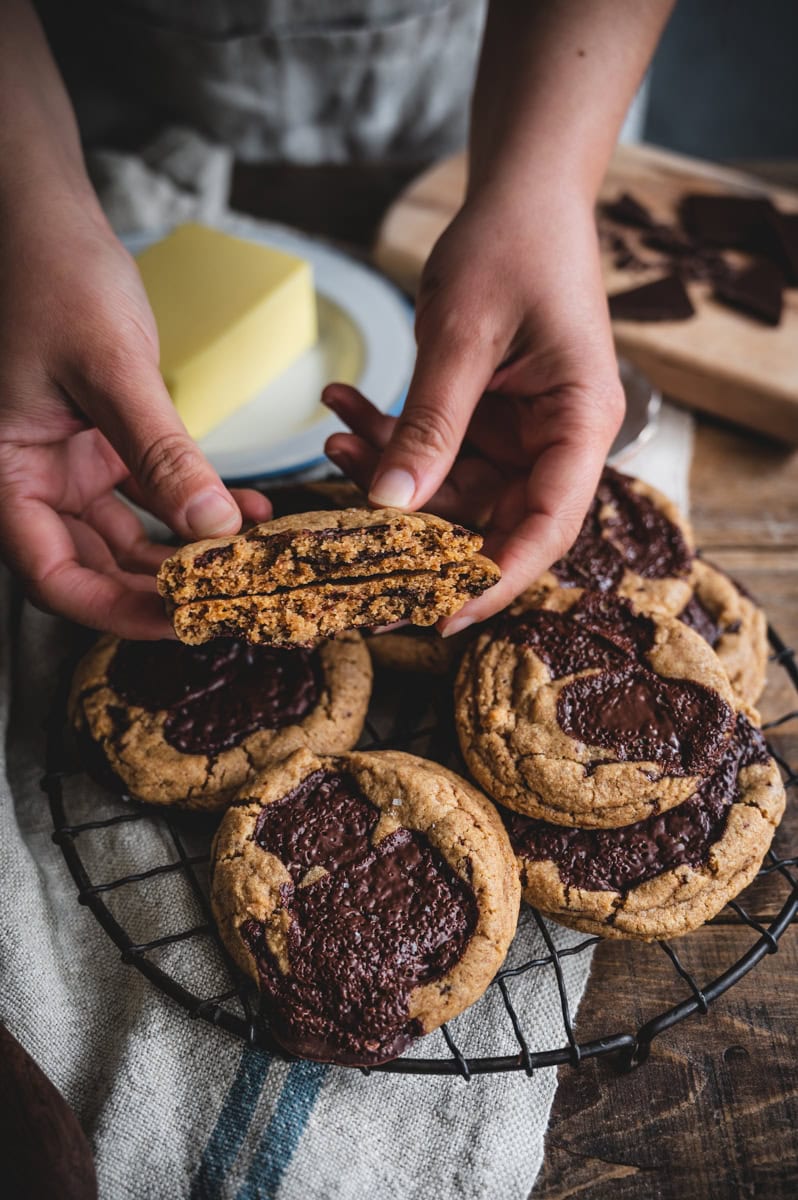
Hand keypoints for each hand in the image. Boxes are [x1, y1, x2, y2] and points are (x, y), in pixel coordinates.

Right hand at [0, 195, 269, 637]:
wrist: (43, 217)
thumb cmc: (53, 274)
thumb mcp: (111, 368)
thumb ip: (162, 453)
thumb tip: (214, 530)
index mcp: (6, 475)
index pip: (55, 579)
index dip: (118, 613)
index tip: (187, 619)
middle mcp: (30, 483)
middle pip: (95, 569)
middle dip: (165, 589)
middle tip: (236, 596)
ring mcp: (66, 469)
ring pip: (127, 542)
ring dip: (187, 554)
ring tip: (252, 557)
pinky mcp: (99, 448)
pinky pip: (148, 498)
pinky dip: (192, 509)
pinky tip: (245, 511)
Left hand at [323, 190, 623, 632]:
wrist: (520, 192)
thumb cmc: (511, 246)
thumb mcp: (461, 338)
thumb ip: (430, 426)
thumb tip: (391, 509)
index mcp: (580, 423)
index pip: (546, 525)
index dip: (496, 578)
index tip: (439, 615)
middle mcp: (559, 438)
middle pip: (493, 516)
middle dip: (418, 523)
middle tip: (348, 528)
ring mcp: (524, 429)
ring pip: (453, 485)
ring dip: (390, 467)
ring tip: (333, 434)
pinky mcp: (491, 415)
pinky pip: (438, 448)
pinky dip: (392, 434)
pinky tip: (344, 410)